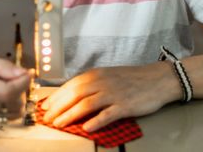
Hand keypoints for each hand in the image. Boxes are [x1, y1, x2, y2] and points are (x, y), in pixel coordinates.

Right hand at [0, 54, 32, 121]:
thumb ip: (2, 66)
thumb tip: (22, 73)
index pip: (8, 92)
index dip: (23, 83)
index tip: (28, 72)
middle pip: (14, 103)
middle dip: (21, 88)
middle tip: (14, 75)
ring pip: (14, 112)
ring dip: (17, 97)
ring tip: (6, 84)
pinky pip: (8, 116)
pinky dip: (11, 104)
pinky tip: (2, 93)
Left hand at [41, 62, 179, 131]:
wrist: (157, 78)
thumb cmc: (131, 79)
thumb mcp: (107, 75)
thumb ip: (90, 84)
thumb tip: (71, 95)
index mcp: (95, 75)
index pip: (70, 86)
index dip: (55, 98)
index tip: (45, 107)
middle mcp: (101, 82)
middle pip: (74, 95)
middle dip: (58, 108)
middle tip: (47, 119)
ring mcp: (113, 94)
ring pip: (85, 105)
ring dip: (70, 115)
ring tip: (59, 124)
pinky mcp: (124, 106)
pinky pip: (107, 115)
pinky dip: (95, 121)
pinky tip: (86, 128)